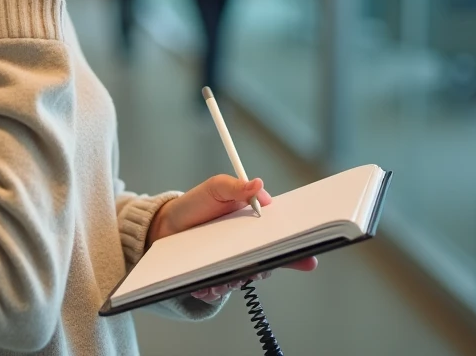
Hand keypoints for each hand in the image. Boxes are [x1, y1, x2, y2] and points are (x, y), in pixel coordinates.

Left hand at [147, 175, 317, 301]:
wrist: (168, 223)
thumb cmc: (197, 203)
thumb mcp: (216, 188)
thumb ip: (237, 187)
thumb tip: (259, 185)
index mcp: (255, 224)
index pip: (282, 237)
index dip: (297, 246)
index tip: (307, 255)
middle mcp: (248, 247)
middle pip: (269, 262)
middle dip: (267, 268)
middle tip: (259, 268)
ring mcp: (233, 263)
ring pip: (245, 279)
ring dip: (238, 280)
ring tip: (224, 278)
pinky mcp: (217, 277)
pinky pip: (222, 288)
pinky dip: (216, 289)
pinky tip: (207, 285)